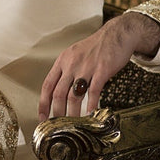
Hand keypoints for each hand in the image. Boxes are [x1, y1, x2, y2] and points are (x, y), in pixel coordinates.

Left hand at [39, 12, 159, 119]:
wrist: (117, 34)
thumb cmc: (96, 47)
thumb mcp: (75, 55)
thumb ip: (67, 71)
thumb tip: (60, 92)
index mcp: (62, 61)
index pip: (47, 85)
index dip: (43, 102)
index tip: (42, 116)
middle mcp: (71, 64)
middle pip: (58, 93)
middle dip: (56, 112)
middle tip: (57, 125)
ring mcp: (86, 67)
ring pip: (74, 95)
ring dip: (73, 113)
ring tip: (74, 124)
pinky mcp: (102, 70)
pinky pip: (94, 91)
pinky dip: (91, 105)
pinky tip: (91, 114)